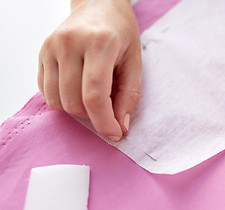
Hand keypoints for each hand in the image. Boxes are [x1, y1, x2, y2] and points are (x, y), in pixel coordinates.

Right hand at [38, 0, 140, 140]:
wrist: (98, 4)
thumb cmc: (120, 31)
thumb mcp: (135, 61)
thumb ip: (129, 95)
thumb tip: (120, 125)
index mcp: (99, 43)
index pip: (95, 95)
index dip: (104, 122)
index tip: (114, 133)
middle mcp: (70, 43)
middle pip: (74, 102)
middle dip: (93, 117)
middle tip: (107, 112)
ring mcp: (52, 47)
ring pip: (57, 101)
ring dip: (77, 110)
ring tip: (92, 98)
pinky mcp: (42, 52)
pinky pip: (46, 91)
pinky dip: (62, 100)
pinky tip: (77, 90)